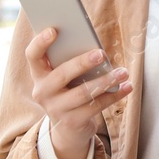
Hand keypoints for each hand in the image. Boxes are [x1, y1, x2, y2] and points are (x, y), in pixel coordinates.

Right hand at [24, 26, 130, 158]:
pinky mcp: (72, 122)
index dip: (40, 42)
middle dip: (82, 63)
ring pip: (82, 92)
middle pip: (62, 74)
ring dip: (105, 80)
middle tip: (101, 54)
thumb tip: (94, 46)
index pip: (32, 56)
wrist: (69, 128)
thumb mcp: (65, 77)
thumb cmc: (70, 90)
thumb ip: (71, 61)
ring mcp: (56, 109)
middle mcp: (42, 92)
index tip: (53, 30)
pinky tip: (126, 87)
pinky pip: (95, 106)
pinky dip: (113, 95)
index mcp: (39, 74)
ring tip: (123, 72)